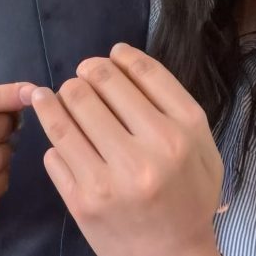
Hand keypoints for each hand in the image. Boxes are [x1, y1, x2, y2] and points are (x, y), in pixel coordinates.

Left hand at [27, 43, 222, 255]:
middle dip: (86, 72)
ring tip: (58, 95)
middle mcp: (151, 149)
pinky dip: (53, 132)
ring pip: (70, 110)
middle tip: (83, 77)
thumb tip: (122, 60)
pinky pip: (54, 148)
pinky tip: (57, 128)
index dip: (120, 56)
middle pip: (100, 83)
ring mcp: (113, 177)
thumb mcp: (202, 145)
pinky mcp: (83, 200)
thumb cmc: (189, 195)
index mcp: (184, 130)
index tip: (110, 56)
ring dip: (60, 95)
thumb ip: (172, 103)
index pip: (143, 72)